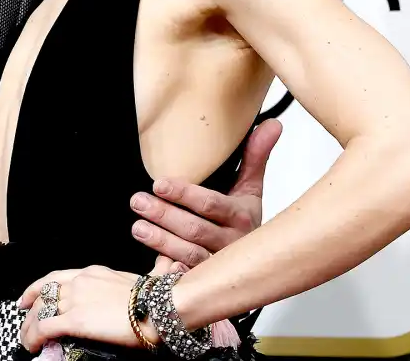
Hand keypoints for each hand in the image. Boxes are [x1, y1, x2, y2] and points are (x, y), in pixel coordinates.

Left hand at [17, 266, 140, 353]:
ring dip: (29, 327)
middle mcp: (79, 282)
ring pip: (40, 311)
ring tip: (26, 339)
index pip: (55, 277)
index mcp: (91, 272)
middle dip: (30, 309)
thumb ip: (115, 286)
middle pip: (44, 294)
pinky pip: (45, 327)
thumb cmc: (150, 298)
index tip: (28, 297)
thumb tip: (118, 292)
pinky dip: (34, 336)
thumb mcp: (129, 283)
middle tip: (24, 321)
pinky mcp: (76, 319)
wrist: (157, 307)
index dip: (37, 288)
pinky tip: (32, 345)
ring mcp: (75, 299)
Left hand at [130, 118, 281, 266]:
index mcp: (242, 218)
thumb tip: (272, 124)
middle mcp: (233, 245)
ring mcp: (219, 268)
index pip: (211, 205)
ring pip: (188, 255)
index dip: (185, 194)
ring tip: (138, 227)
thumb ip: (255, 156)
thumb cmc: (243, 221)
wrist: (254, 265)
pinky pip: (187, 281)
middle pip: (194, 230)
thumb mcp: (251, 189)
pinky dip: (171, 275)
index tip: (159, 183)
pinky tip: (155, 268)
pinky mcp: (207, 284)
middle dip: (164, 215)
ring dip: (160, 241)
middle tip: (138, 201)